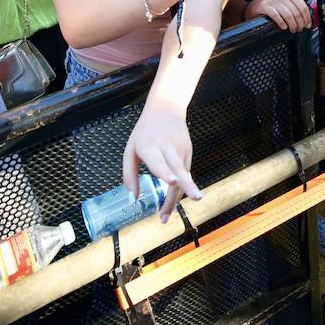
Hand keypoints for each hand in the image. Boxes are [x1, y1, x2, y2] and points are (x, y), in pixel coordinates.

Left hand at [123, 99, 197, 220]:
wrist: (167, 108)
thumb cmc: (145, 132)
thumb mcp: (131, 149)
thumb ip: (129, 174)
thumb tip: (132, 199)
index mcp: (150, 146)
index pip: (159, 160)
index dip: (165, 171)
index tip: (172, 180)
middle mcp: (168, 148)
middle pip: (179, 170)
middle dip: (186, 186)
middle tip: (196, 199)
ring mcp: (181, 150)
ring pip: (183, 177)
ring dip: (179, 196)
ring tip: (167, 216)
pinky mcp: (189, 153)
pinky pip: (184, 175)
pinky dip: (179, 190)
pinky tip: (171, 202)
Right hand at [244, 0, 316, 32]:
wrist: (261, 5)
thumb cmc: (279, 2)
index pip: (303, 6)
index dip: (307, 17)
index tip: (309, 24)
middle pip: (296, 12)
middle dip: (300, 23)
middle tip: (300, 29)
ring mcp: (274, 0)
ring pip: (288, 16)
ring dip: (292, 25)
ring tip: (293, 30)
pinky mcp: (266, 6)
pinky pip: (276, 16)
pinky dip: (282, 23)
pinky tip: (284, 27)